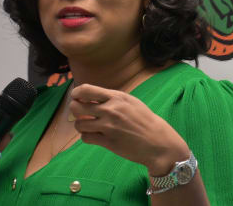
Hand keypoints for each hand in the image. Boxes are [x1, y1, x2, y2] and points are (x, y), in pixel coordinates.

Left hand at [69, 84, 190, 175]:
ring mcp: (108, 126)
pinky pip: (86, 138)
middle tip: (81, 113)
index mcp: (116, 97)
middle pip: (77, 107)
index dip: (76, 93)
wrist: (157, 141)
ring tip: (88, 126)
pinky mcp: (108, 142)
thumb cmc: (144, 120)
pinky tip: (95, 136)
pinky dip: (87, 137)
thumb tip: (89, 96)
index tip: (76, 97)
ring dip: (81, 126)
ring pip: (79, 124)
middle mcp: (110, 110)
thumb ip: (111, 98)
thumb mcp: (130, 101)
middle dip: (75, 110)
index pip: (85, 90)